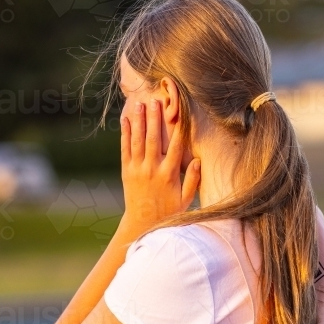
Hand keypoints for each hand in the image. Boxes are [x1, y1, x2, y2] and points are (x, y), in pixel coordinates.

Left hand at [119, 99, 199, 237]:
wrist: (142, 223)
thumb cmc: (168, 212)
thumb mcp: (185, 200)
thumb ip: (192, 180)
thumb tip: (198, 161)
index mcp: (169, 175)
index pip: (176, 147)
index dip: (178, 129)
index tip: (180, 114)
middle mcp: (152, 169)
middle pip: (154, 139)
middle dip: (154, 118)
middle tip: (155, 100)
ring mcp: (137, 169)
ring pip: (138, 141)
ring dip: (139, 121)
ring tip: (140, 103)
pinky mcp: (127, 171)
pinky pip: (125, 149)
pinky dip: (125, 134)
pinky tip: (125, 120)